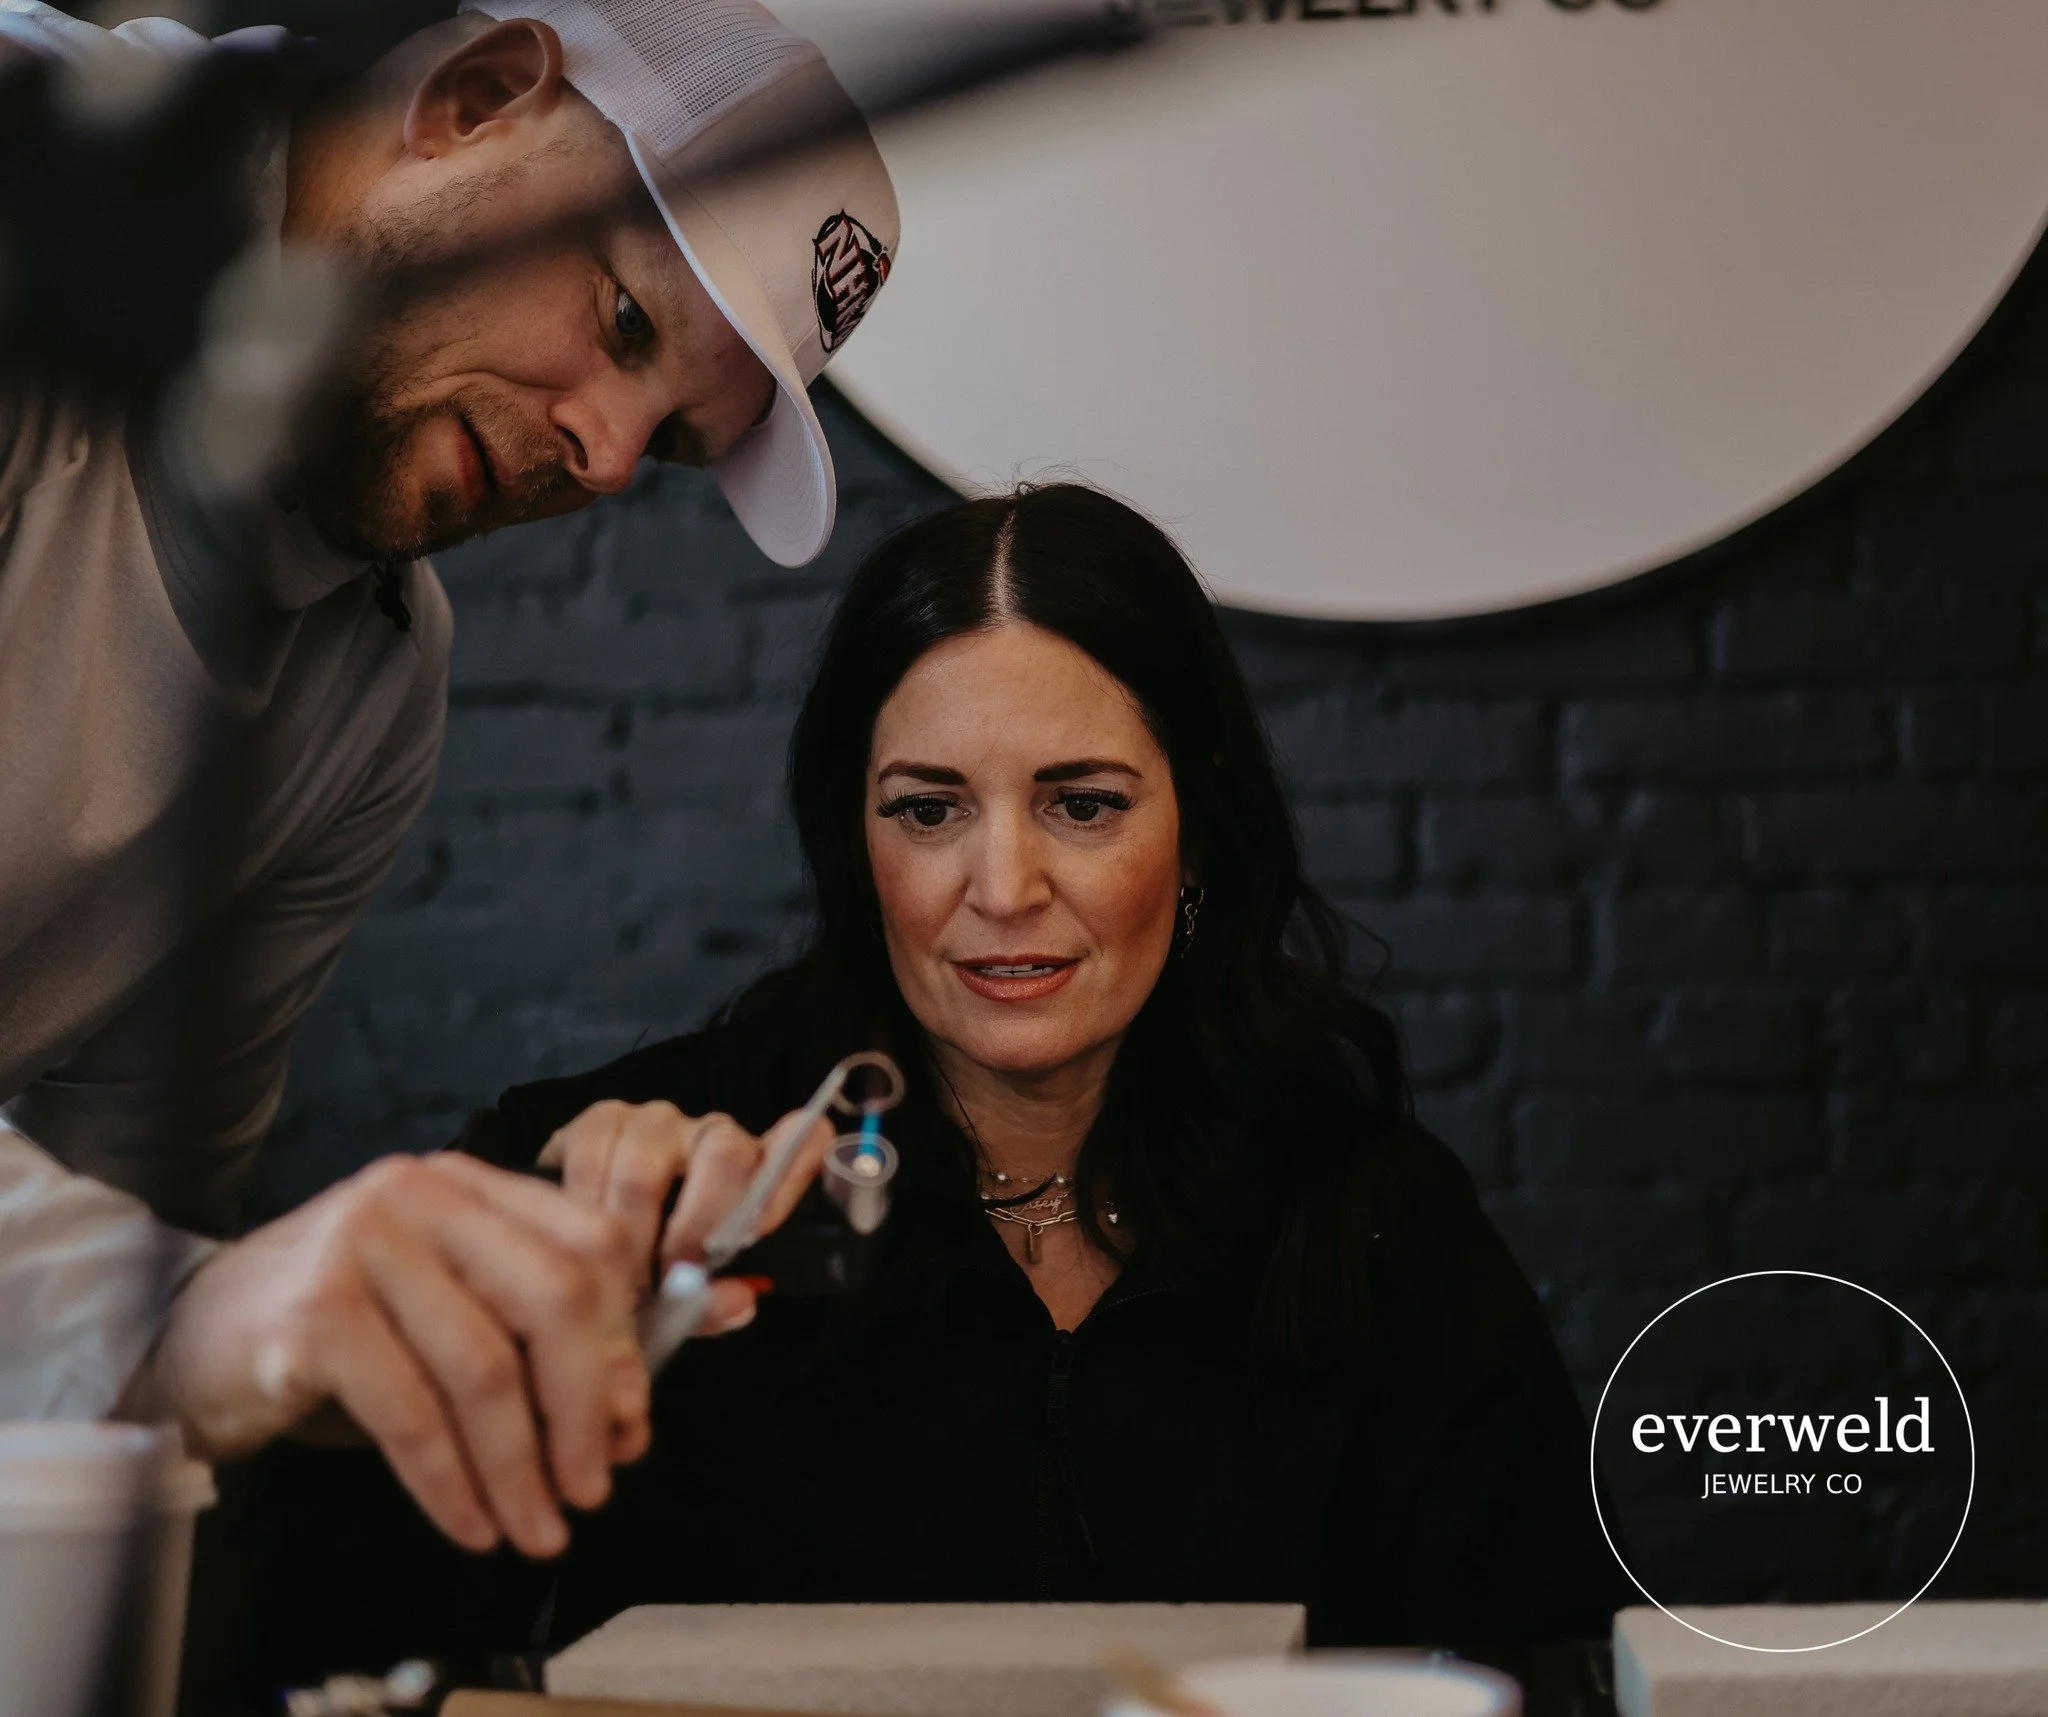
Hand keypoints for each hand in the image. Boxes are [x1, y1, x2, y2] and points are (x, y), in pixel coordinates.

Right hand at [139, 1153, 646, 1557]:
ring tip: (537, 1529)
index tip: (631, 1426)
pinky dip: (452, 1483)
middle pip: (553, 1297)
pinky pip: (412, 1414)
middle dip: (586, 1407)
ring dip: (521, 1467)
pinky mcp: (315, 1314)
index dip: (622, 1343)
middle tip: (595, 1488)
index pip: (590, 1245)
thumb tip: (631, 1421)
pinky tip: (471, 1525)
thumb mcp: (448, 1313)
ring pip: (485, 1367)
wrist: (190, 1341)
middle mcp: (422, 1194)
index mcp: (471, 1184)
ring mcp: (364, 1245)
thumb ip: (534, 1345)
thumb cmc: (338, 1332)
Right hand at [538, 1100, 835, 1320]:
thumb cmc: (652, 1269)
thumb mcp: (691, 1298)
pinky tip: (579, 1245)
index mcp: (758, 1171)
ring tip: (616, 1279)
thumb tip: (737, 1301)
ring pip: (645, 1168)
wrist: (579, 1241)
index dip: (793, 1177)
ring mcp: (658, 1120)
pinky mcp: (600, 1119)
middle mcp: (716, 1133)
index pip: (806, 1144)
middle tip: (670, 1280)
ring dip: (628, 1235)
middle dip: (696, 1227)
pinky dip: (583, 1215)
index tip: (762, 1230)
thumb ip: (716, 1306)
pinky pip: (590, 1160)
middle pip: (726, 1154)